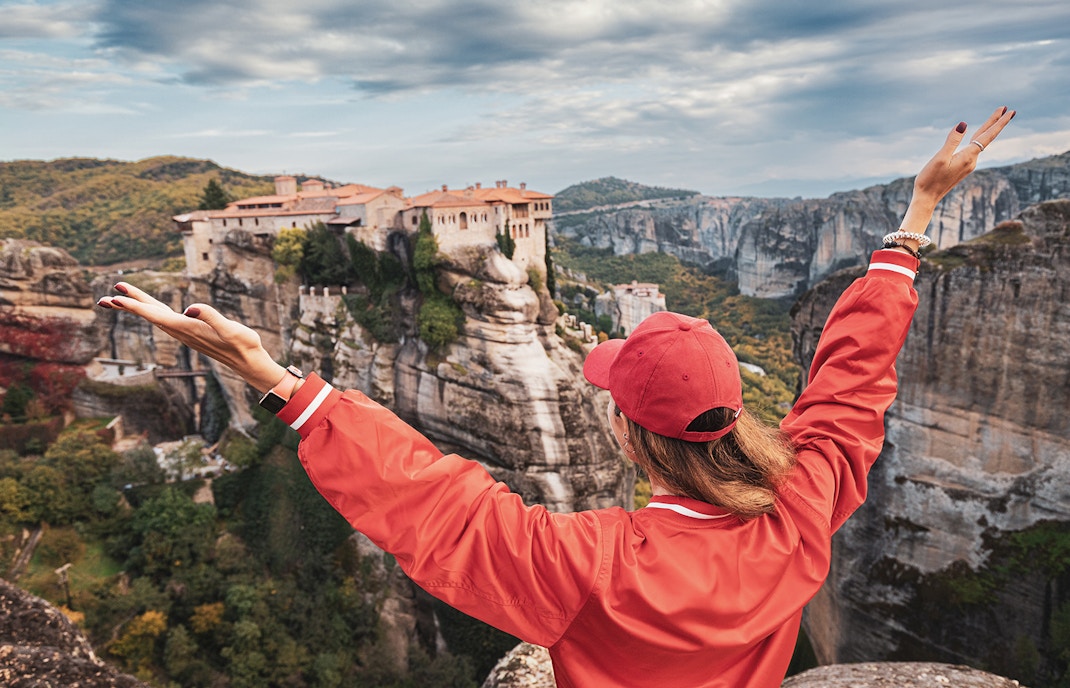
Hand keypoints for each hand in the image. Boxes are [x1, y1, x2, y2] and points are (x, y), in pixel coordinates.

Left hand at [97, 282, 285, 392]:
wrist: (249, 363)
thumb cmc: (244, 346)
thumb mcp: (232, 330)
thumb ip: (212, 317)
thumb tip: (191, 307)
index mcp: (189, 328)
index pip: (156, 315)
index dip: (135, 305)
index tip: (116, 297)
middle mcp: (183, 332)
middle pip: (150, 315)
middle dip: (128, 305)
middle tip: (105, 297)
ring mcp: (186, 333)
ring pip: (155, 317)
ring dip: (137, 307)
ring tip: (118, 299)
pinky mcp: (191, 332)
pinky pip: (165, 319)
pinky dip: (151, 311)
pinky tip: (149, 308)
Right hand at [899, 106, 1015, 236]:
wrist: (926, 198)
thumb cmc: (930, 180)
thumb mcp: (939, 158)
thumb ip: (952, 141)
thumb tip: (963, 124)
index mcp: (968, 157)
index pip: (987, 136)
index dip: (999, 123)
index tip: (1010, 111)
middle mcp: (971, 161)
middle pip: (986, 138)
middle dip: (997, 123)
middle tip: (1008, 110)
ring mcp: (967, 165)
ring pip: (980, 143)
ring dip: (988, 130)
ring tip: (996, 118)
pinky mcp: (962, 168)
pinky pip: (973, 149)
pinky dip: (979, 139)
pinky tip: (978, 137)